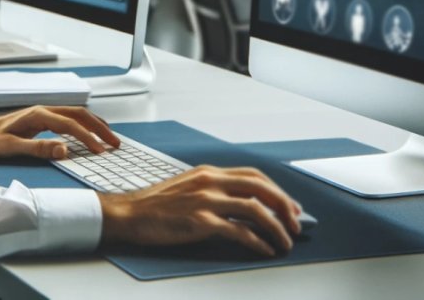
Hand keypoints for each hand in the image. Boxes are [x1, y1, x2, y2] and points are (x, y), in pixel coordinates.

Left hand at [0, 106, 120, 158]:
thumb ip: (38, 148)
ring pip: (76, 114)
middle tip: (115, 143)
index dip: (88, 138)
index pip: (71, 125)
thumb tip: (64, 150)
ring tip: (109, 138)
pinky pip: (69, 119)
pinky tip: (88, 134)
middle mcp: (43, 110)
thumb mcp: (11, 147)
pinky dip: (83, 125)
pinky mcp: (41, 119)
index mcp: (38, 115)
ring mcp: (43, 113)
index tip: (101, 151)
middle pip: (80, 114)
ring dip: (94, 125)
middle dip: (100, 128)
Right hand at [100, 166, 301, 256]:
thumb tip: (239, 206)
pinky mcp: (200, 221)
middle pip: (261, 188)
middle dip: (284, 207)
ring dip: (276, 227)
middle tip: (296, 224)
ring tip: (285, 242)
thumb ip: (211, 190)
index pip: (254, 175)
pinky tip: (264, 250)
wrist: (128, 214)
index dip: (276, 191)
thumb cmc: (154, 206)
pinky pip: (239, 232)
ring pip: (255, 210)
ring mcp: (206, 200)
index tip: (289, 206)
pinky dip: (257, 242)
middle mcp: (210, 182)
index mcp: (208, 173)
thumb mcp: (187, 188)